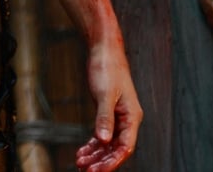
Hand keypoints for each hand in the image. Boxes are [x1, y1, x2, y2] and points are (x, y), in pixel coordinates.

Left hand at [74, 41, 140, 170]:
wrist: (103, 51)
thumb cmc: (107, 68)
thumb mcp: (104, 94)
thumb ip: (104, 118)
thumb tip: (103, 140)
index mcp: (131, 117)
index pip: (125, 147)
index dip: (112, 161)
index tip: (97, 170)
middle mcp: (127, 120)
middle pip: (116, 149)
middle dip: (102, 162)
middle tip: (86, 171)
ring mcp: (118, 117)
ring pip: (108, 144)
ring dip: (96, 155)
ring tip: (80, 164)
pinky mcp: (107, 113)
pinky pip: (101, 134)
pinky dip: (92, 144)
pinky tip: (82, 152)